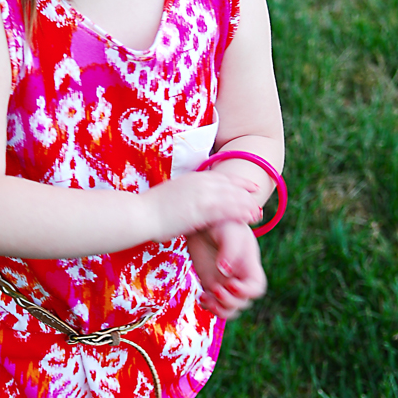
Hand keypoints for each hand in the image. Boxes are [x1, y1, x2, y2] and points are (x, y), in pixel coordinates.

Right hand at [143, 171, 261, 241]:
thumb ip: (185, 195)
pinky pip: (226, 211)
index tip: (251, 187)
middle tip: (258, 204)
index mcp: (193, 177)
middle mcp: (200, 183)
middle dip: (247, 195)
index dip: (239, 182)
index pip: (222, 177)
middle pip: (231, 187)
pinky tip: (249, 220)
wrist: (139, 214)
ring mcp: (201, 196)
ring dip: (247, 206)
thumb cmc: (150, 209)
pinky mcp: (201, 210)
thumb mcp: (171, 195)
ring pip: (232, 198)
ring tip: (258, 214)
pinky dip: (239, 214)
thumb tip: (189, 201)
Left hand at [187, 220, 266, 319]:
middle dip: (230, 301)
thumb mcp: (228, 232)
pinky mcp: (210, 283)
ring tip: (207, 297)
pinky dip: (208, 306)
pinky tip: (201, 297)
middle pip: (243, 302)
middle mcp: (239, 277)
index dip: (246, 292)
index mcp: (249, 265)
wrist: (204, 220)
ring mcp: (224, 282)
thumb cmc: (222, 222)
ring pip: (229, 308)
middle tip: (215, 289)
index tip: (231, 283)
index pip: (256, 288)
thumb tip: (225, 271)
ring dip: (219, 310)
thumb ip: (229, 250)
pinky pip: (213, 304)